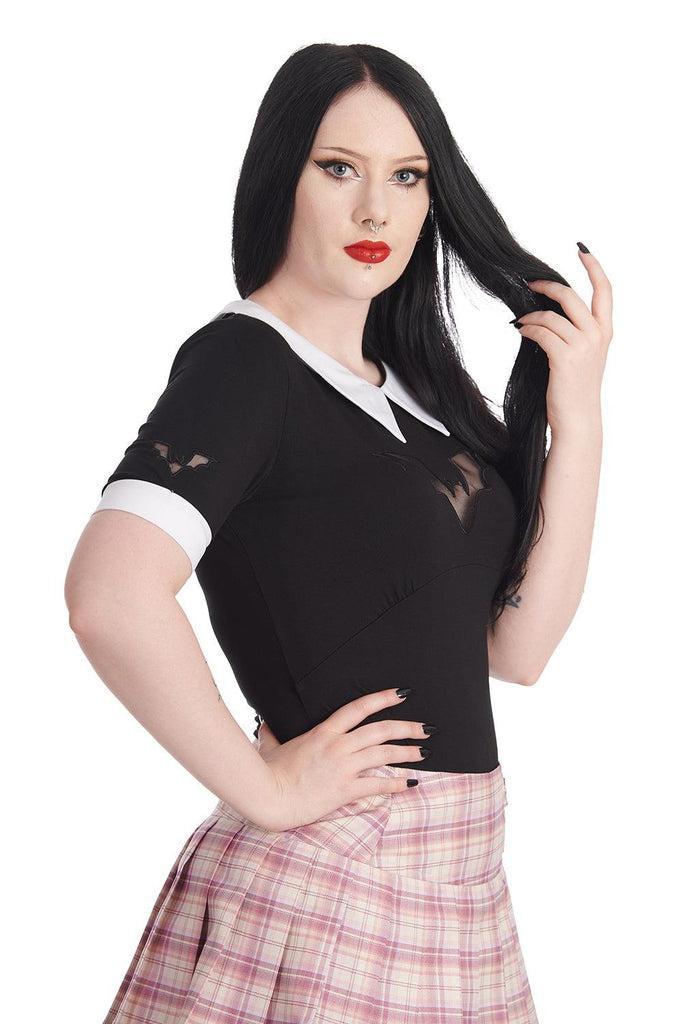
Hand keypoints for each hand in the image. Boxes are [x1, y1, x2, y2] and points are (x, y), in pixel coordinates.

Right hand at [248, 688, 431, 831]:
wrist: (269, 797)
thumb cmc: (269, 772)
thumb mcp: (272, 746)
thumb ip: (273, 734)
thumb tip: (265, 724)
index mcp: (323, 732)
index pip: (359, 708)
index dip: (382, 698)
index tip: (402, 693)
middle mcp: (338, 745)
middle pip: (380, 730)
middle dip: (407, 727)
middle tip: (426, 727)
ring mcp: (343, 767)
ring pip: (384, 754)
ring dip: (408, 752)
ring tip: (425, 751)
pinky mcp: (345, 789)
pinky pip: (377, 784)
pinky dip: (396, 783)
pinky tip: (410, 782)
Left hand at [513, 243, 612, 435]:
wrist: (578, 419)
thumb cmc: (574, 390)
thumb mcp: (581, 356)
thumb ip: (573, 332)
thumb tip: (546, 310)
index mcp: (605, 332)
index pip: (604, 290)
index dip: (594, 267)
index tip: (581, 250)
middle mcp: (598, 335)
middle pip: (571, 296)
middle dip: (547, 285)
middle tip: (529, 283)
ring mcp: (583, 346)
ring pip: (551, 315)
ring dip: (530, 314)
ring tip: (520, 321)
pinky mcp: (565, 358)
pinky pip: (541, 332)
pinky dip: (528, 329)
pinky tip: (521, 331)